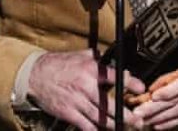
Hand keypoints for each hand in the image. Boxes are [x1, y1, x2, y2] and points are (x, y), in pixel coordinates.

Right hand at [28, 49, 145, 130]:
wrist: (35, 75)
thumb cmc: (58, 64)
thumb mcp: (80, 55)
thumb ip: (97, 58)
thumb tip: (112, 60)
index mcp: (91, 69)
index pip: (115, 76)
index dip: (131, 82)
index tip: (141, 89)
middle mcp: (86, 86)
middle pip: (110, 104)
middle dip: (126, 114)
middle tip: (138, 120)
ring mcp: (77, 101)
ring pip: (100, 118)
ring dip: (114, 125)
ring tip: (125, 127)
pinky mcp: (68, 113)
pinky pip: (85, 125)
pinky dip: (95, 130)